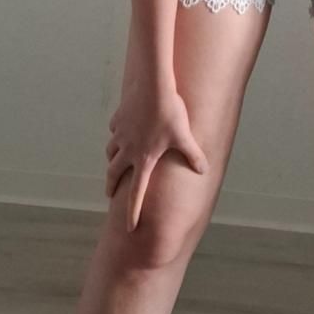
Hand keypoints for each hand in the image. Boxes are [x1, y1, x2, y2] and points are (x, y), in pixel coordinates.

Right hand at [105, 74, 208, 232]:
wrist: (152, 85)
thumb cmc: (170, 112)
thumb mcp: (184, 136)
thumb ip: (192, 154)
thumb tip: (203, 170)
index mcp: (144, 159)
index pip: (137, 192)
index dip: (133, 212)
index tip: (129, 227)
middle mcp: (128, 150)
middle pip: (114, 174)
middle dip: (111, 186)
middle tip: (110, 194)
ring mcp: (120, 134)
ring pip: (110, 152)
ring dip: (112, 160)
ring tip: (115, 162)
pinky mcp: (118, 118)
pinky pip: (115, 130)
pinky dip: (116, 135)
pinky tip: (122, 131)